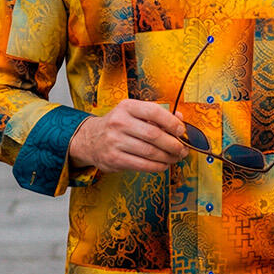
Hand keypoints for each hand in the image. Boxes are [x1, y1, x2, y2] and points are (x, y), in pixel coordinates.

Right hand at [69, 99, 188, 174]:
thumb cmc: (119, 125)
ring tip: (175, 157)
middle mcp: (119, 122)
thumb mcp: (134, 113)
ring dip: (168, 157)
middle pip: (153, 135)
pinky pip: (142, 165)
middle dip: (173, 144)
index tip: (181, 130)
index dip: (171, 122)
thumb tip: (180, 119)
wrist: (91, 139)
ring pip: (149, 152)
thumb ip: (157, 115)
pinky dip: (157, 166)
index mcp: (127, 107)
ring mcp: (114, 141)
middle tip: (182, 149)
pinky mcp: (114, 159)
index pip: (154, 111)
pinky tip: (163, 165)